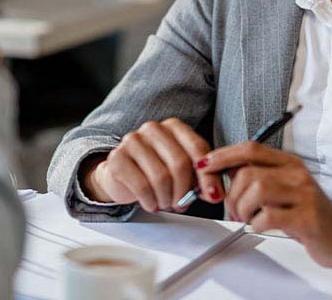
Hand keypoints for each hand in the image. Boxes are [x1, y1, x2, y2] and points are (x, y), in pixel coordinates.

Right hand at [80, 118, 224, 212]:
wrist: (122, 176)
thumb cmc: (157, 171)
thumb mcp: (184, 172)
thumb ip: (202, 178)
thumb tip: (214, 194)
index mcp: (174, 127)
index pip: (198, 147)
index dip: (208, 175)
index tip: (213, 195)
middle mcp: (153, 129)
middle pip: (179, 163)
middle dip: (184, 191)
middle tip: (182, 204)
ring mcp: (132, 141)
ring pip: (160, 177)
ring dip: (167, 198)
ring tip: (165, 203)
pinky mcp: (117, 158)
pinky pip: (141, 186)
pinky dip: (150, 201)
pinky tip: (152, 204)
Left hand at [199, 142, 331, 266]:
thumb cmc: (304, 213)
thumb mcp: (280, 188)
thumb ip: (255, 176)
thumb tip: (219, 171)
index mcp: (288, 163)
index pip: (250, 148)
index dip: (223, 155)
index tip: (205, 165)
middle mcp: (297, 174)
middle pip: (248, 172)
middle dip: (232, 194)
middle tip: (233, 210)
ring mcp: (304, 195)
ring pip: (257, 190)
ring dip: (242, 208)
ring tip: (246, 219)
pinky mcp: (308, 218)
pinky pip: (269, 216)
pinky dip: (256, 224)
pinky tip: (260, 227)